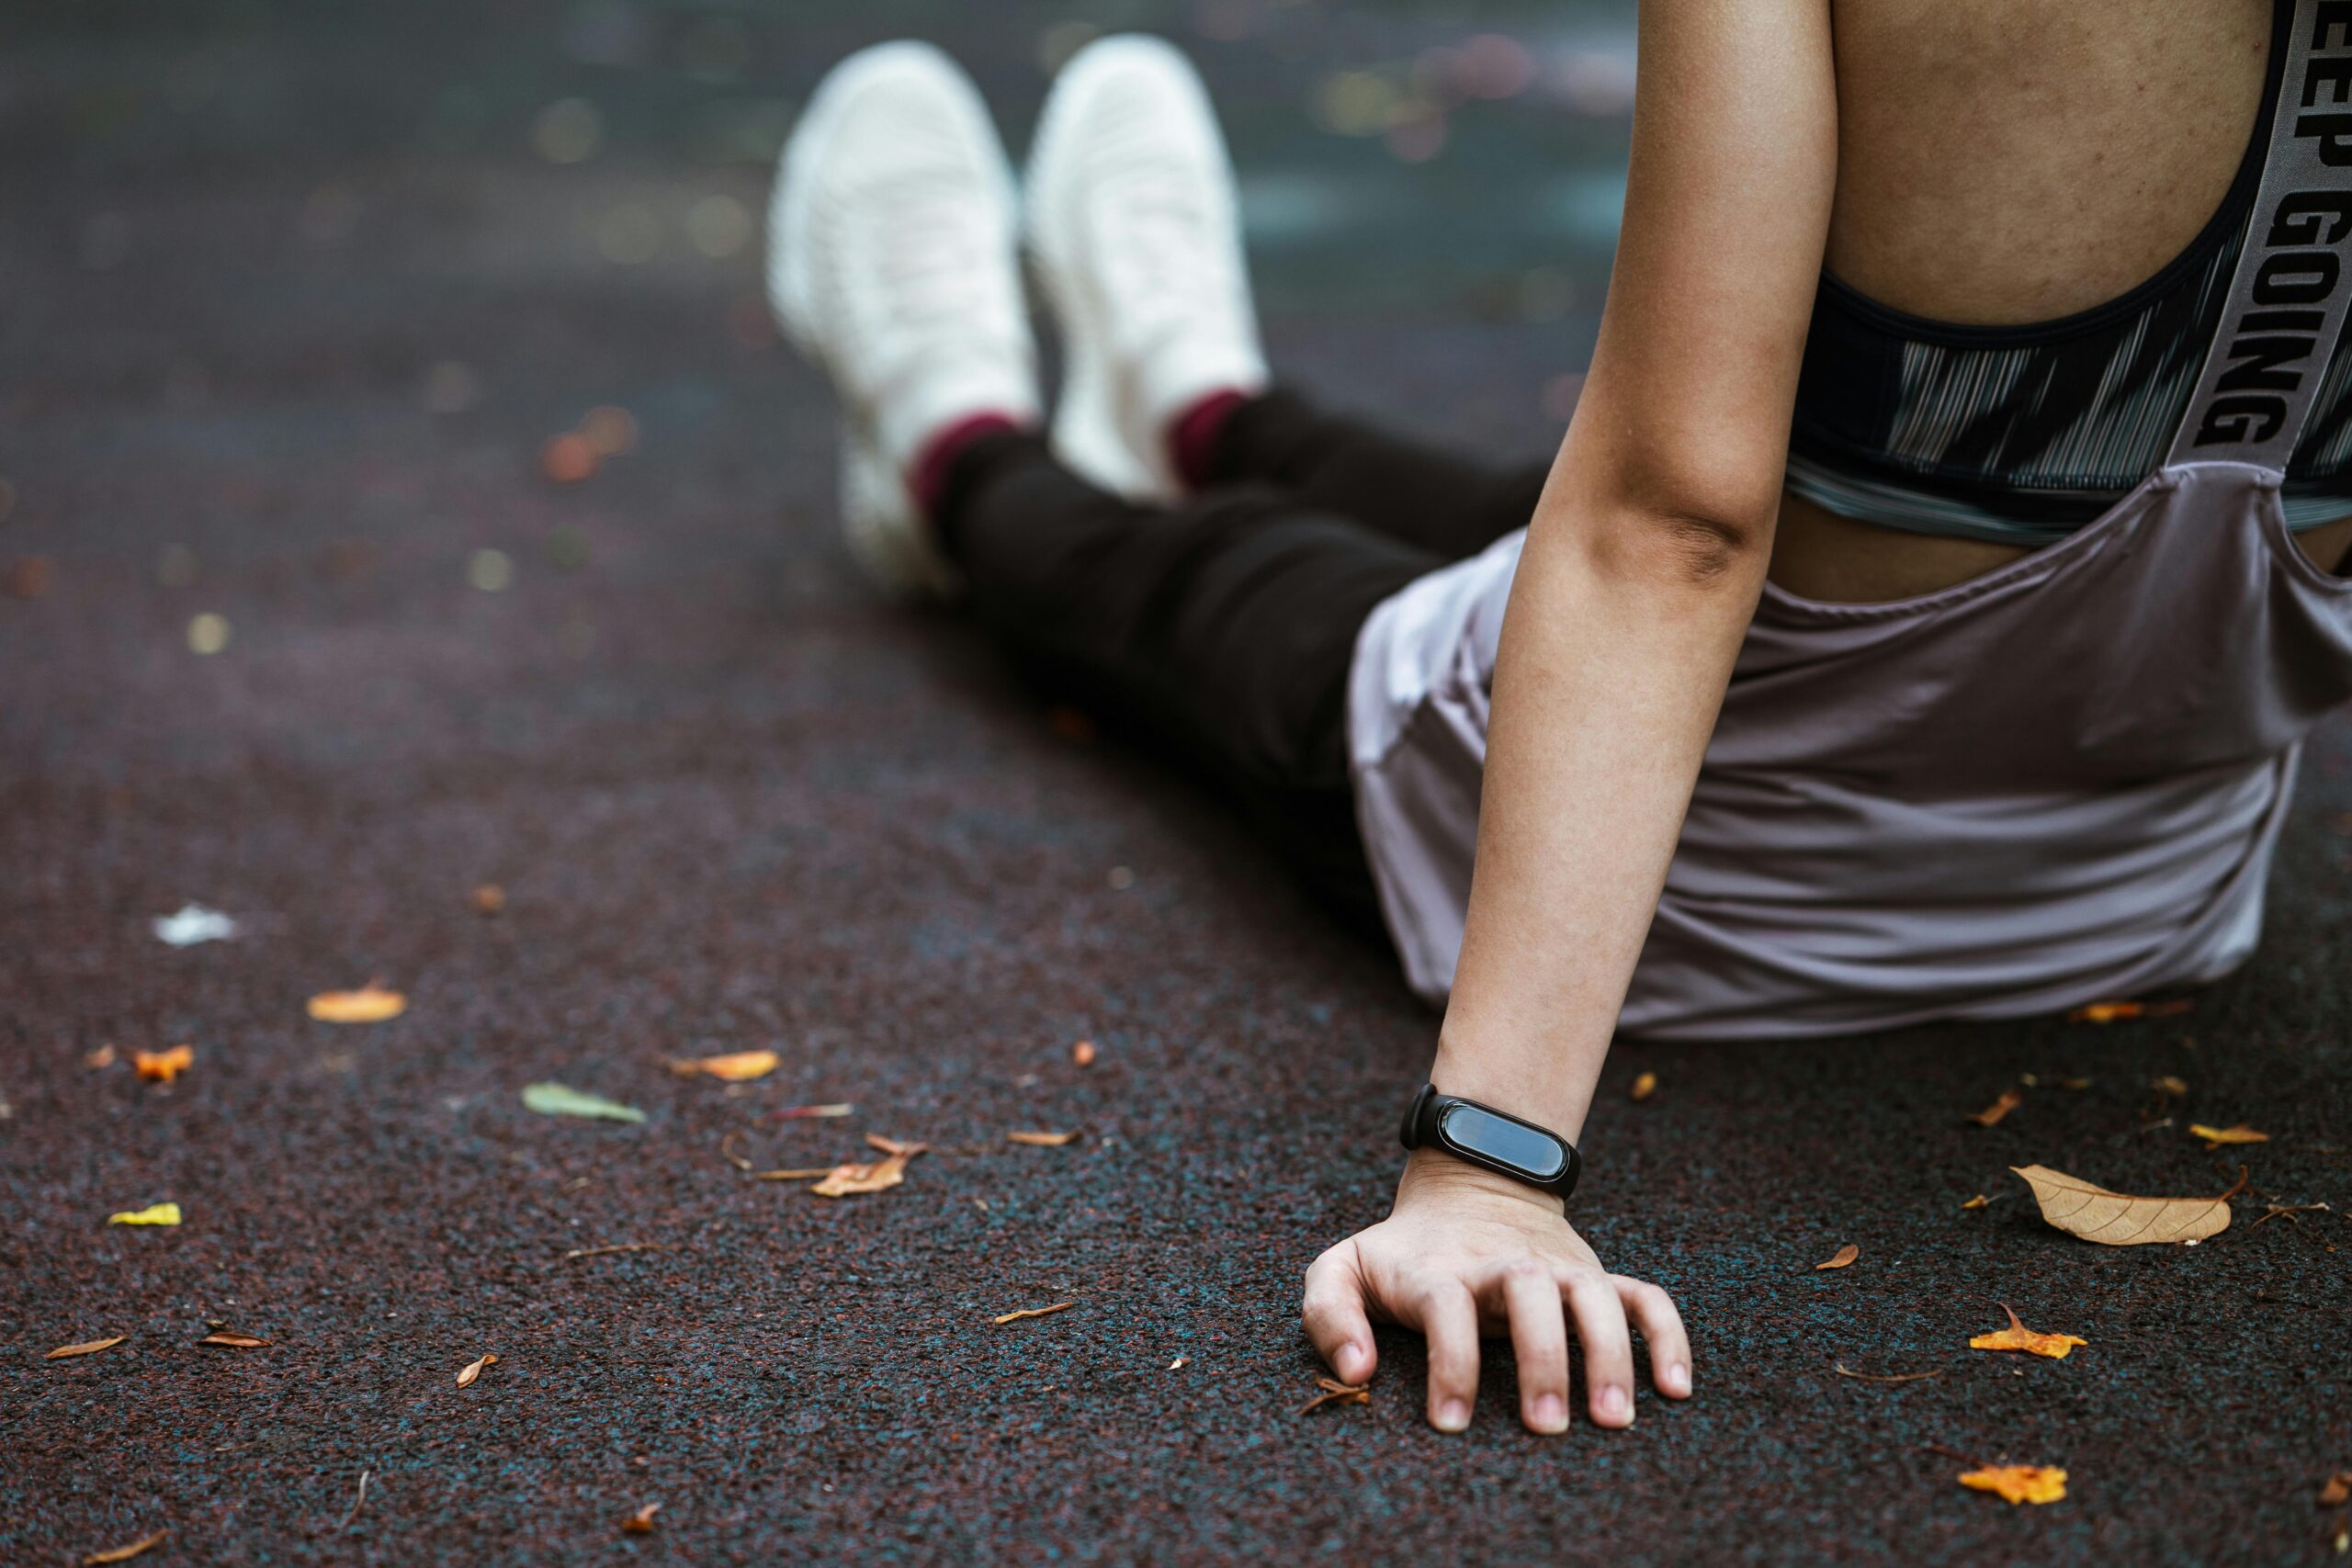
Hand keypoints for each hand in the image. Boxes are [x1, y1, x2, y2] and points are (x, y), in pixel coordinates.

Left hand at [1301, 1150, 1692, 1433]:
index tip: (1450, 1423)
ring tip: (1614, 1419)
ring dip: (1610, 1353)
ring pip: (1593, 1296)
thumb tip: (1357, 1372)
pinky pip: (1644, 1297)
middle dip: (1541, 1358)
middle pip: (1528, 1292)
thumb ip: (1329, 1315)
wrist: (1468, 1187)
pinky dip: (1667, 1335)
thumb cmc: (1402, 1254)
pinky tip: (1676, 1389)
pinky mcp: (1594, 1273)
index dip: (1449, 1361)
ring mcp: (1555, 1266)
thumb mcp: (1343, 1269)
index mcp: (1439, 1268)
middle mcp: (1503, 1263)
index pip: (1446, 1305)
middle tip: (1544, 1426)